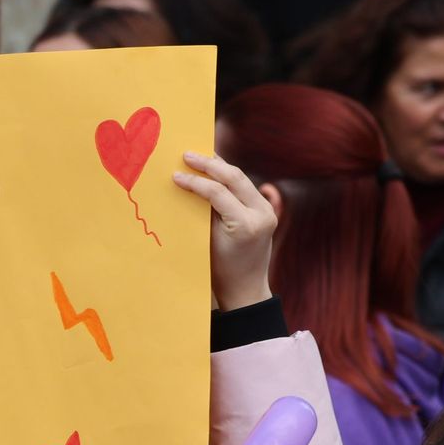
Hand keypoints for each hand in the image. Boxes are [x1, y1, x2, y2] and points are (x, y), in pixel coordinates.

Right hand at [172, 152, 276, 311]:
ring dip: (220, 167)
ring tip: (199, 157)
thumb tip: (189, 186)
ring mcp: (268, 211)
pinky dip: (228, 178)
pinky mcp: (267, 210)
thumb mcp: (207, 242)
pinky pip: (245, 187)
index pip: (217, 192)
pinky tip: (214, 171)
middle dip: (209, 164)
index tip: (175, 174)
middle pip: (234, 177)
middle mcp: (262, 214)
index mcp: (246, 225)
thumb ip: (203, 212)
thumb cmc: (220, 272)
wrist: (246, 290)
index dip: (194, 181)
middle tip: (187, 154)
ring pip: (241, 178)